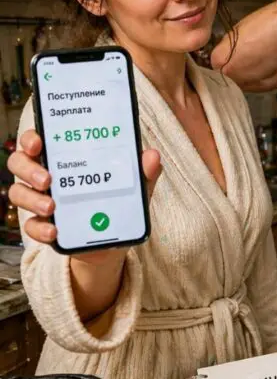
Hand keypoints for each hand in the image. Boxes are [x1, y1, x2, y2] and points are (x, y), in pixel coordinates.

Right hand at [7, 129, 161, 264]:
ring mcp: (41, 201)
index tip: (38, 143)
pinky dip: (39, 228)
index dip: (31, 139)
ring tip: (52, 206)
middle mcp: (47, 177)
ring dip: (32, 198)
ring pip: (19, 193)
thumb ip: (142, 173)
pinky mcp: (43, 226)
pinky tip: (54, 231)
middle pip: (20, 164)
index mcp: (65, 160)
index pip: (37, 142)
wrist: (111, 243)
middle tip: (47, 178)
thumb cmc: (117, 205)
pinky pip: (30, 226)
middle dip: (28, 168)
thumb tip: (152, 155)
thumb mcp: (134, 189)